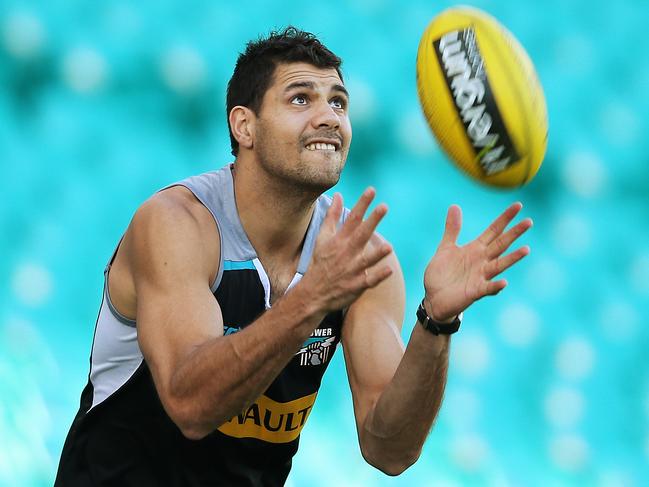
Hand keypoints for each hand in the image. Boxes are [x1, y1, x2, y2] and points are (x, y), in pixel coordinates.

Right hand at [302, 188, 393, 312]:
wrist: (313, 293)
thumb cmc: (321, 262)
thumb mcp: (323, 237)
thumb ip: (332, 216)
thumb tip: (339, 195)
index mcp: (339, 240)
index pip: (352, 218)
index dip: (362, 204)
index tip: (371, 190)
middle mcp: (346, 253)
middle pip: (361, 235)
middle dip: (372, 221)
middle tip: (384, 207)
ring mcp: (352, 270)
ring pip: (366, 260)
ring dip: (377, 254)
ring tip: (388, 247)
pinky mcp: (356, 285)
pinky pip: (369, 281)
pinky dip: (378, 276)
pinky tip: (389, 270)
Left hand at [423, 202, 531, 321]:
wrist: (434, 298)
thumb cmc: (442, 274)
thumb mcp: (445, 248)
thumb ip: (452, 229)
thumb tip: (454, 206)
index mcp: (475, 249)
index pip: (494, 230)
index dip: (505, 218)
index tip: (518, 205)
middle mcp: (482, 261)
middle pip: (501, 244)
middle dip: (514, 234)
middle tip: (529, 222)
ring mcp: (480, 276)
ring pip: (499, 265)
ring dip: (512, 258)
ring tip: (526, 249)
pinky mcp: (475, 292)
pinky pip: (488, 288)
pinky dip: (496, 286)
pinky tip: (504, 282)